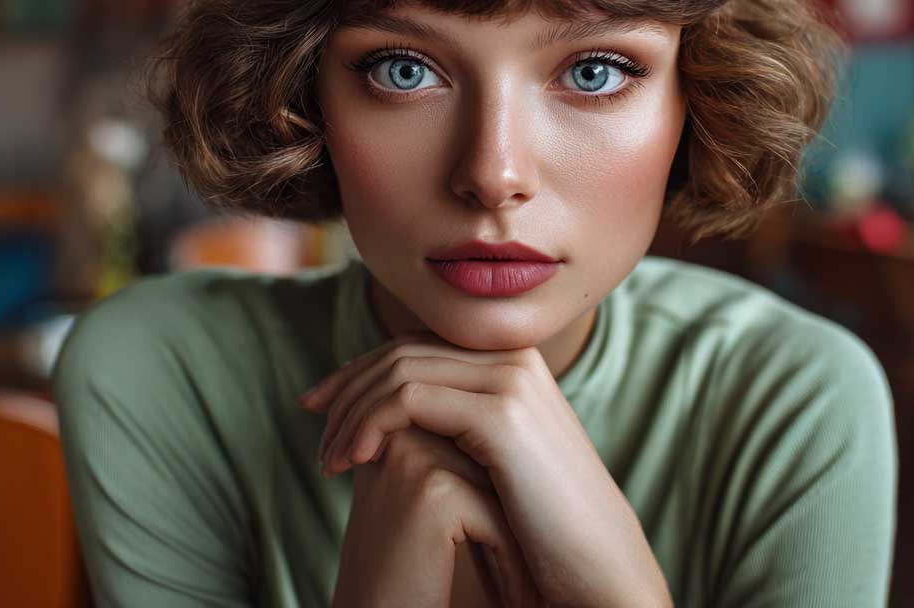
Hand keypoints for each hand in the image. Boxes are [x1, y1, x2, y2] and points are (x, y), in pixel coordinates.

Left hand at [300, 333, 672, 607]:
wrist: (599, 569)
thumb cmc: (543, 529)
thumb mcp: (489, 462)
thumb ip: (451, 425)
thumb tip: (384, 413)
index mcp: (511, 362)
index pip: (416, 345)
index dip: (360, 370)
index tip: (319, 406)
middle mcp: (513, 357)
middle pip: (402, 351)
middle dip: (347, 387)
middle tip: (314, 430)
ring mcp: (511, 380)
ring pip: (398, 371)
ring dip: (352, 412)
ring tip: (329, 460)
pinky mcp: (502, 414)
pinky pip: (409, 399)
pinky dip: (370, 423)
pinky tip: (354, 461)